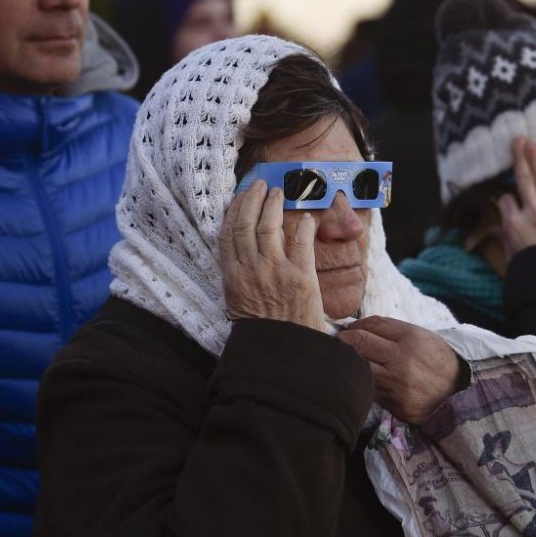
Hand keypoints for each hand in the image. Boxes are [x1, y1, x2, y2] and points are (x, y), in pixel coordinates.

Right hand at [221, 179, 323, 329]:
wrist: (282, 351)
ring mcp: (275, 271)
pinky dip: (303, 226)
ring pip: (269, 226)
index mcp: (233, 276)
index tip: (239, 197)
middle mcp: (251, 269)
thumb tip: (242, 251)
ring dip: (273, 205)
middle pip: (246, 223)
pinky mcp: (300, 276)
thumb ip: (239, 275)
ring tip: (278, 193)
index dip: (234, 210)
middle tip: (260, 185)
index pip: (229, 233)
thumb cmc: (261, 328)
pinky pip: (301, 242)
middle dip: (252, 199)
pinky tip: (306, 218)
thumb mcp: (237, 301)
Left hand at [337, 316, 460, 424]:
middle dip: (342, 341)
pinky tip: (361, 378)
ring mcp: (398, 384)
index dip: (353, 326)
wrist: (458, 391)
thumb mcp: (418, 336)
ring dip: (349, 362)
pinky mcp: (396, 404)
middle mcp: (403, 359)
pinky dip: (362, 382)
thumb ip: (388, 330)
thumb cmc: (434, 358)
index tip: (348, 330)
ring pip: (359, 368)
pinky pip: (369, 389)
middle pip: (357, 343)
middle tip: (338, 343)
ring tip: (346, 361)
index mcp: (410, 338)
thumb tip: (354, 327)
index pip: (369, 325)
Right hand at [496, 136, 535, 261]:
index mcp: (512, 225)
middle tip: (518, 140)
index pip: (505, 201)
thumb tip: (501, 229)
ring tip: (533, 145)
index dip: (503, 199)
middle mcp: (531, 214)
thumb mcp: (510, 257)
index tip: (504, 200)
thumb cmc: (531, 273)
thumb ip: (506, 239)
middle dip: (520, 158)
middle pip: (524, 180)